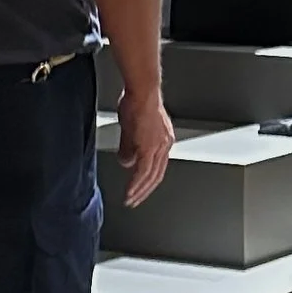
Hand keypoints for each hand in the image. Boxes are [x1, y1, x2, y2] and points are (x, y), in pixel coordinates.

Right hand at [116, 91, 174, 205]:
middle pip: (156, 175)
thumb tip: (126, 162)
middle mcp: (165, 144)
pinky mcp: (149, 147)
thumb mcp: (130, 128)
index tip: (140, 189)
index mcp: (163, 140)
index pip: (157, 166)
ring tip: (129, 199)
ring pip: (150, 175)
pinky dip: (136, 183)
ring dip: (138, 190)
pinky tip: (129, 191)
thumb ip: (129, 147)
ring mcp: (158, 146)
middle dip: (144, 191)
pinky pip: (143, 171)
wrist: (141, 91)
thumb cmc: (136, 101)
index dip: (148, 180)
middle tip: (134, 201)